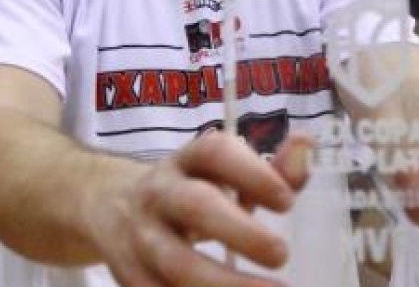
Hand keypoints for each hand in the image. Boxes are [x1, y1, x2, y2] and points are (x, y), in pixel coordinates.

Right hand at [89, 131, 311, 286]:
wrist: (112, 208)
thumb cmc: (190, 192)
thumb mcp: (223, 176)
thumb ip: (272, 171)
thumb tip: (306, 145)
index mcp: (187, 161)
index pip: (215, 152)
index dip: (252, 173)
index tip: (287, 202)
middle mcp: (159, 192)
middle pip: (194, 206)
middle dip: (240, 231)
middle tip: (282, 254)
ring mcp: (140, 237)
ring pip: (176, 263)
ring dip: (224, 285)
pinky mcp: (129, 276)